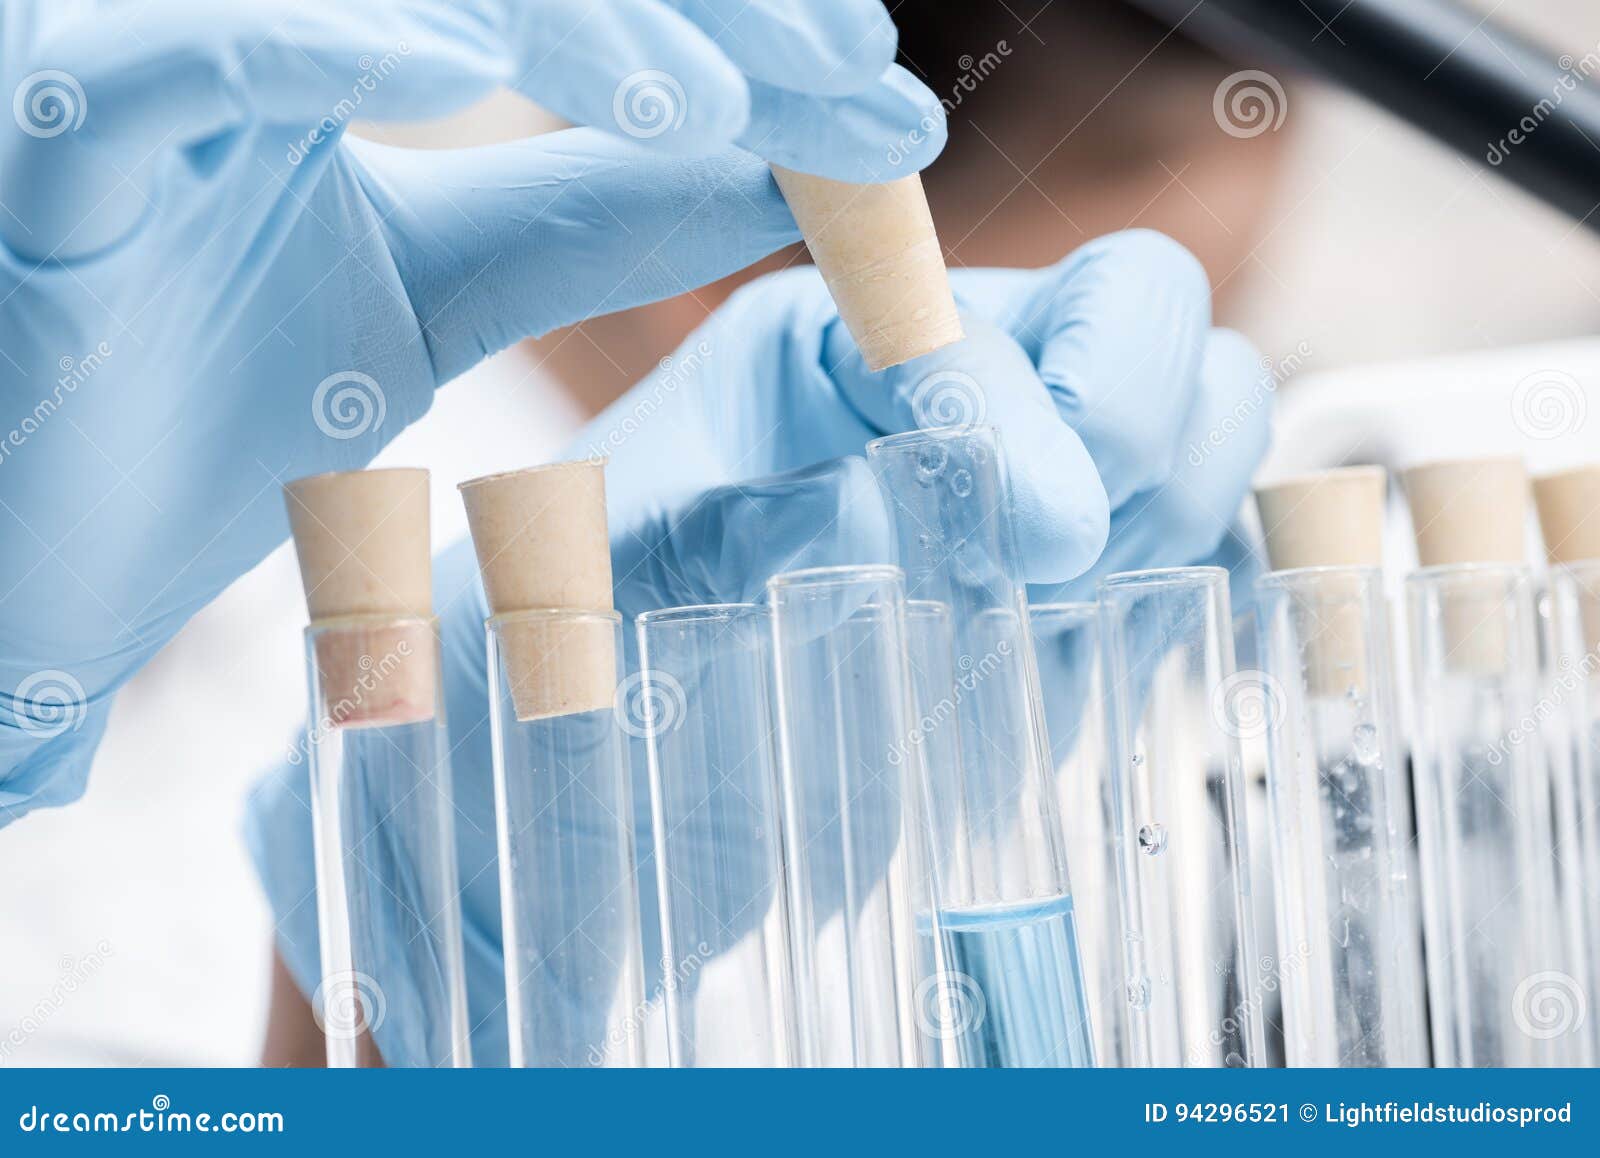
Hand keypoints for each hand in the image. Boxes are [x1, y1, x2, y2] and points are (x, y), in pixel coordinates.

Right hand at [0, 0, 944, 815]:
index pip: (570, 5)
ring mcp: (141, 57)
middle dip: (698, 11)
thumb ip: (580, 224)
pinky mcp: (43, 124)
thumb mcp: (430, 303)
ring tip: (712, 104)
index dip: (735, 28)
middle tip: (850, 79)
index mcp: (344, 54)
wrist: (37, 575)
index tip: (877, 96)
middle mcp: (253, 26)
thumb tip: (764, 166)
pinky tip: (460, 69)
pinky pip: (179, 52)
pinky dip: (315, 48)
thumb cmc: (200, 429)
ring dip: (565, 23)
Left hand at [248, 229, 1273, 1064]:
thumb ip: (733, 535)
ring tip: (1088, 609)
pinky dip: (1214, 578)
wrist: (574, 829)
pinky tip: (1137, 648)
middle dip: (1145, 425)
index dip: (1032, 407)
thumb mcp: (595, 606)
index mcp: (808, 358)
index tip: (1038, 541)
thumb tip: (907, 499)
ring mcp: (1002, 498)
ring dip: (1188, 501)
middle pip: (1134, 311)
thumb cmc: (554, 704)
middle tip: (1077, 559)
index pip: (982, 309)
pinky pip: (1200, 543)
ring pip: (1198, 414)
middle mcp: (921, 402)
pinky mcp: (1049, 603)